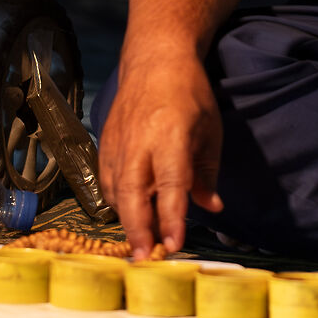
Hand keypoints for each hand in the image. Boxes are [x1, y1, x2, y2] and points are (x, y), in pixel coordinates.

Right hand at [99, 44, 224, 258]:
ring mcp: (118, 142)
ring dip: (126, 219)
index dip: (171, 218)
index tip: (174, 244)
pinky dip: (117, 201)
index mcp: (170, 136)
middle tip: (145, 257)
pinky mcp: (105, 142)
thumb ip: (207, 173)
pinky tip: (129, 214)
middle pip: (133, 193)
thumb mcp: (210, 131)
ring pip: (115, 190)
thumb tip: (211, 208)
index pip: (170, 185)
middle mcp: (139, 141)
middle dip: (138, 228)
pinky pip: (108, 180)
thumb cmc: (190, 94)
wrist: (154, 59)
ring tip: (139, 243)